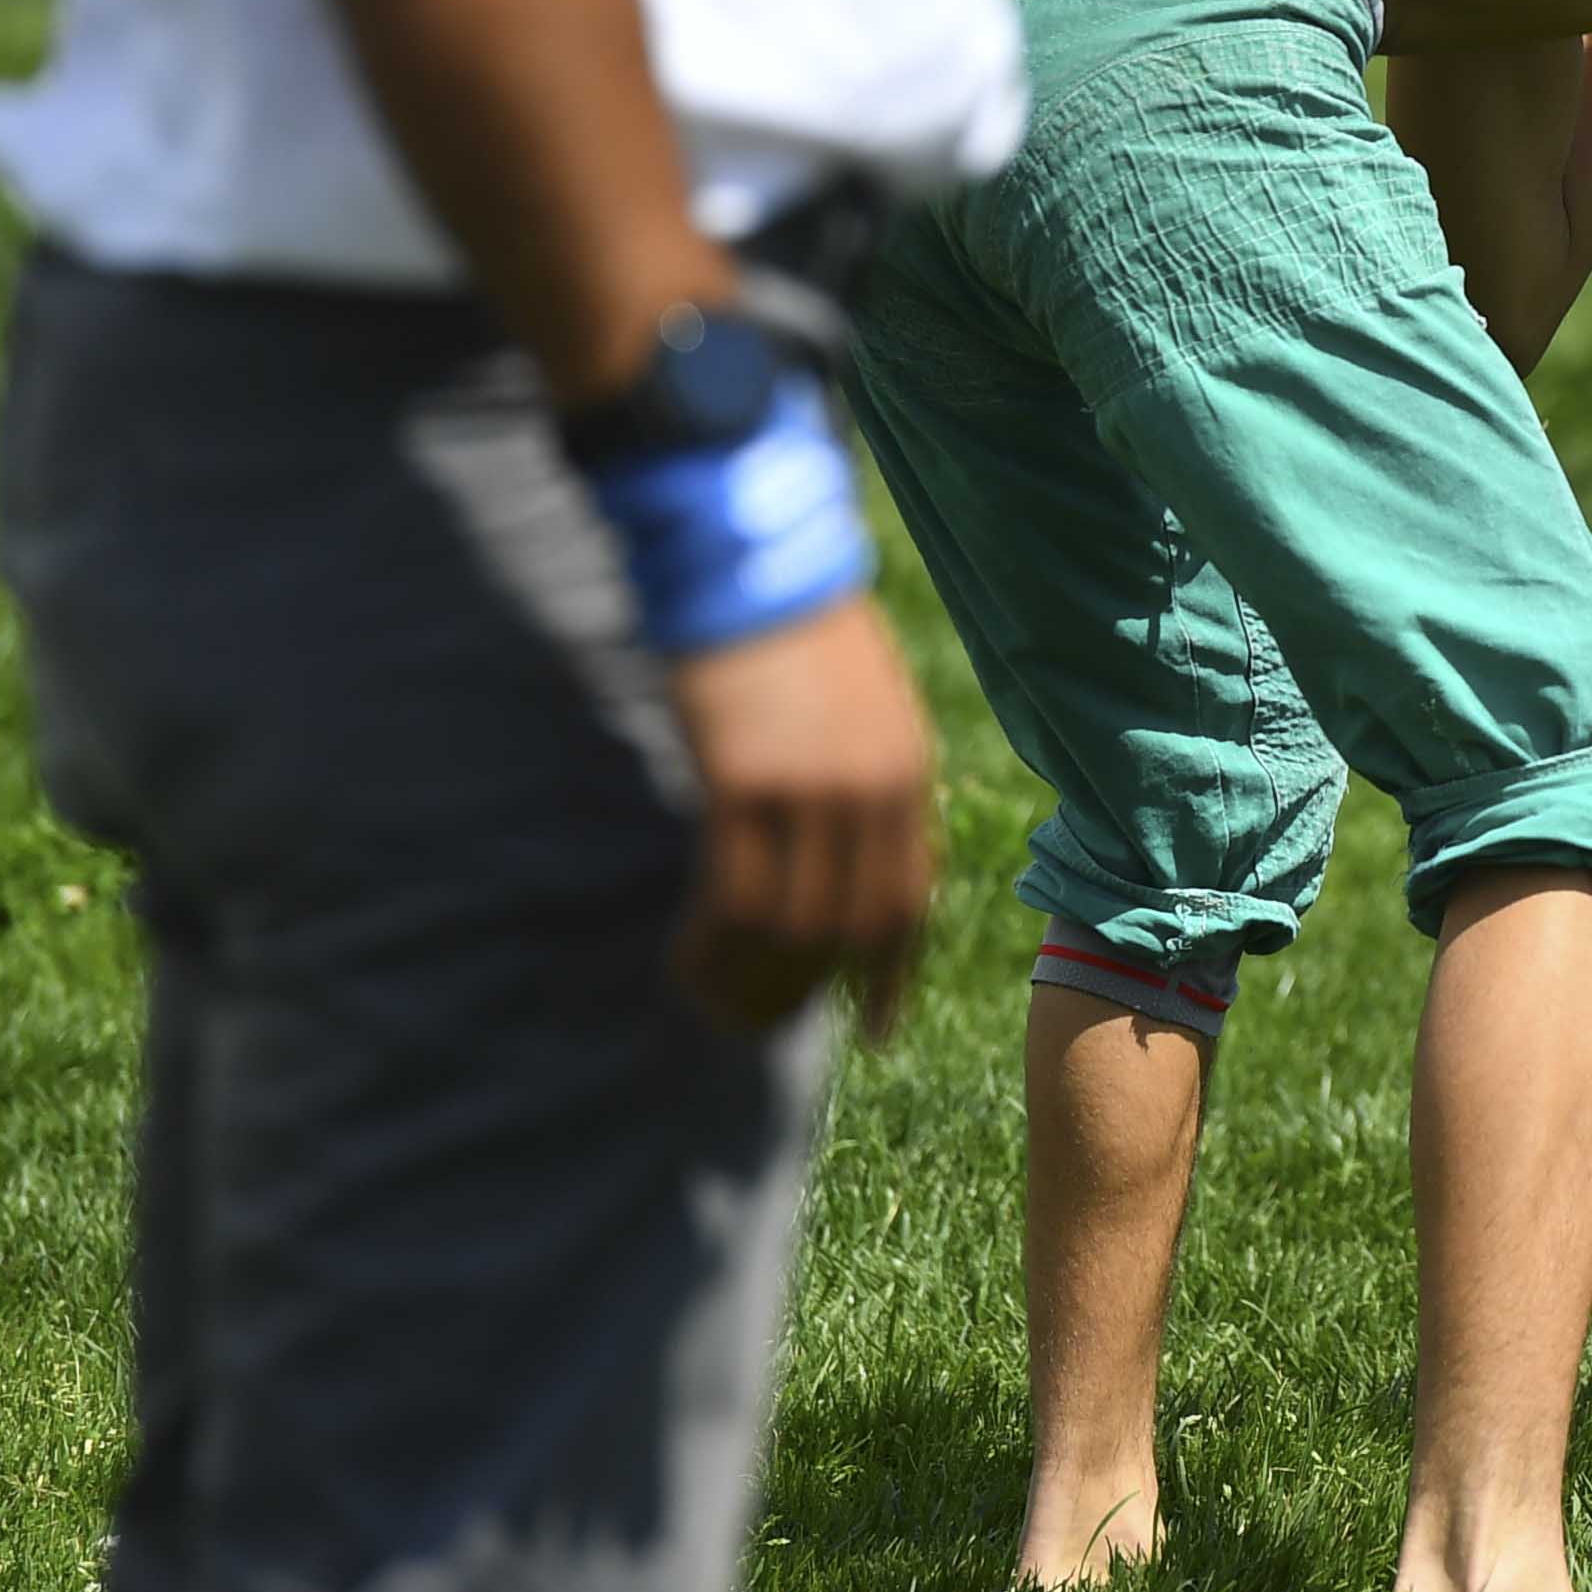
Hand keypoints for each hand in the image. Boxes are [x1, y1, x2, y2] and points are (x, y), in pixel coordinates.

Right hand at [659, 592, 938, 1043]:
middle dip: (808, 989)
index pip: (908, 900)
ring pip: (791, 927)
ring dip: (752, 981)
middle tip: (760, 1022)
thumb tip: (839, 858)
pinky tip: (683, 964)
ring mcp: (812, 792)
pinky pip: (735, 899)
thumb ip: (860, 781)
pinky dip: (712, 947)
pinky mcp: (745, 786)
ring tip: (711, 1005)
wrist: (749, 563)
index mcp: (908, 773)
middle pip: (850, 928)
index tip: (877, 1028)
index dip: (889, 973)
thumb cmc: (796, 631)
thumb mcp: (859, 709)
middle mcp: (873, 792)